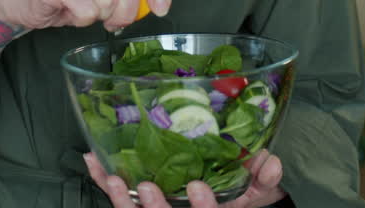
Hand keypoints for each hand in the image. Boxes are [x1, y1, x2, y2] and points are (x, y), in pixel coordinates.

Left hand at [84, 151, 285, 207]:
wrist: (223, 202)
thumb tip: (270, 162)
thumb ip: (265, 178)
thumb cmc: (237, 197)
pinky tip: (94, 163)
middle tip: (147, 186)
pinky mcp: (139, 207)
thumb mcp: (257, 191)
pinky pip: (119, 200)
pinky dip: (104, 182)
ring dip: (122, 199)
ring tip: (113, 178)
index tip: (198, 186)